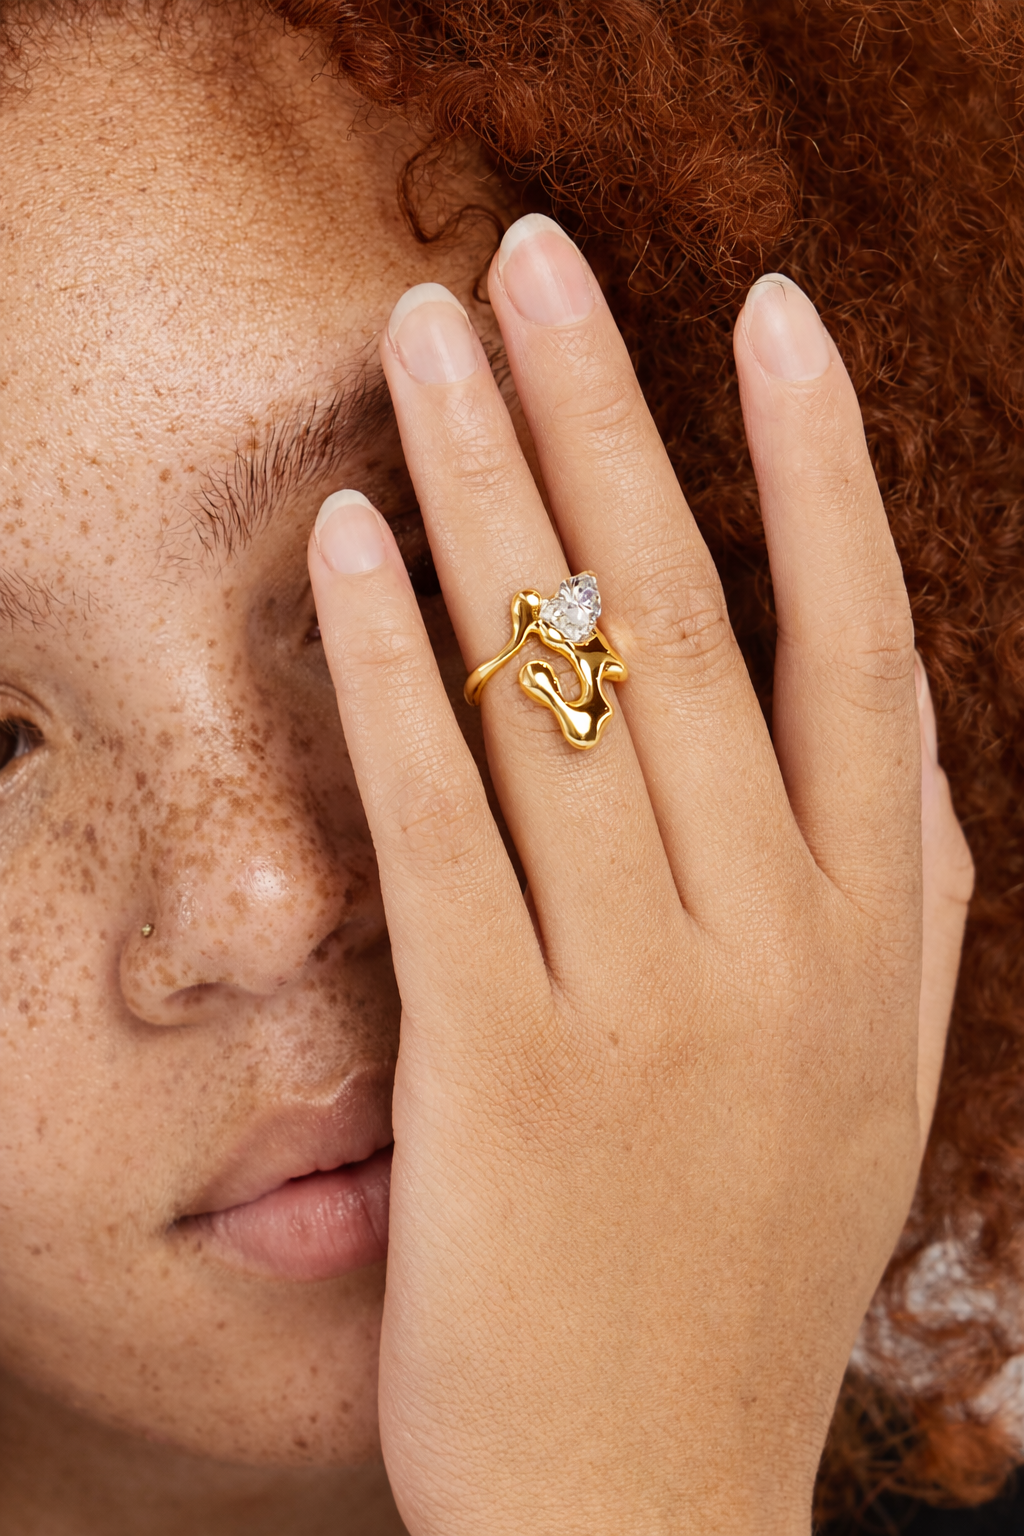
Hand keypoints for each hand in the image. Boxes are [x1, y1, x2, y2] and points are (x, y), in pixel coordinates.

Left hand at [308, 219, 971, 1535]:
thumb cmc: (753, 1264)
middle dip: (606, 415)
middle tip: (536, 261)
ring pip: (556, 687)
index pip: (859, 642)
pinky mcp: (497, 1060)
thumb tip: (882, 705)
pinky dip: (392, 667)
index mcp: (874, 930)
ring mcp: (639, 995)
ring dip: (481, 490)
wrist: (660, 1499)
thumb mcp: (877, 1072)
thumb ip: (896, 881)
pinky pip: (438, 821)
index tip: (771, 315)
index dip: (821, 466)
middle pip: (684, 618)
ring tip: (419, 337)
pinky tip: (348, 540)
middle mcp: (774, 937)